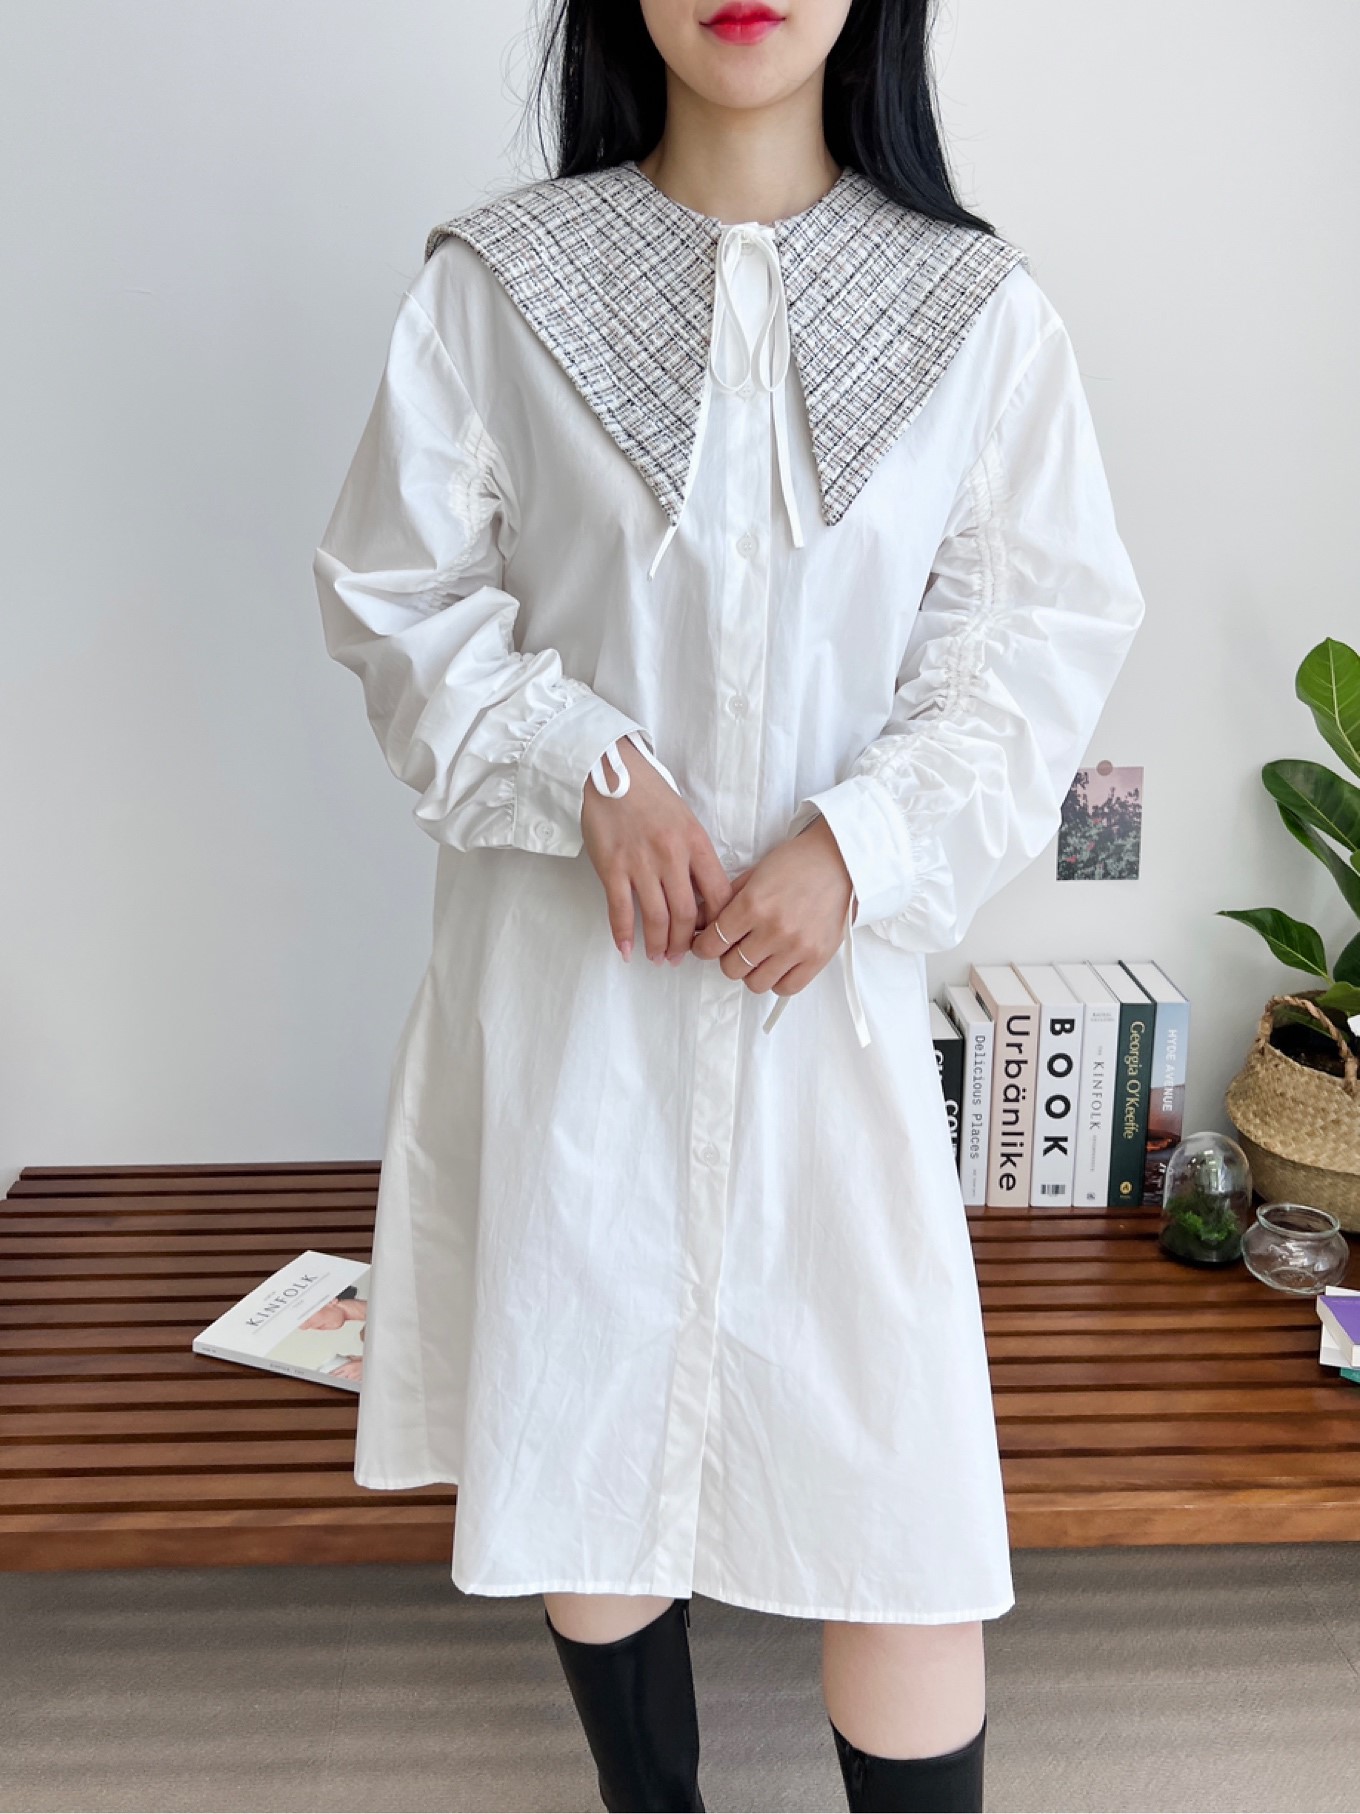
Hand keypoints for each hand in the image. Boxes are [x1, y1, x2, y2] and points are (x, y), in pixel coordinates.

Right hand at [580, 740, 734, 963]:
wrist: (610, 770)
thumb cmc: (648, 794)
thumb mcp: (685, 820)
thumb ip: (694, 855)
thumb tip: (702, 894)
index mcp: (695, 842)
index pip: (718, 894)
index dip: (718, 923)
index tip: (713, 937)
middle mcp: (671, 855)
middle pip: (687, 913)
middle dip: (685, 943)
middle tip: (681, 957)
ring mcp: (641, 863)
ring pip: (656, 917)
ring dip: (658, 944)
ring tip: (658, 958)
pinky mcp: (612, 867)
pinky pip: (620, 909)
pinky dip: (624, 934)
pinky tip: (626, 949)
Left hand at [690, 816, 855, 999]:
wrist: (838, 861)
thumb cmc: (796, 863)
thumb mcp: (753, 875)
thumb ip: (725, 902)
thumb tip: (698, 923)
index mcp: (752, 905)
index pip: (712, 944)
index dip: (703, 947)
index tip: (707, 945)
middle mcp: (773, 929)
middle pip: (731, 968)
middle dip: (728, 958)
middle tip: (737, 947)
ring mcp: (796, 947)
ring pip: (755, 983)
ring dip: (752, 972)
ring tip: (759, 956)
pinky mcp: (817, 958)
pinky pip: (786, 988)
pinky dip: (777, 980)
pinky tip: (778, 964)